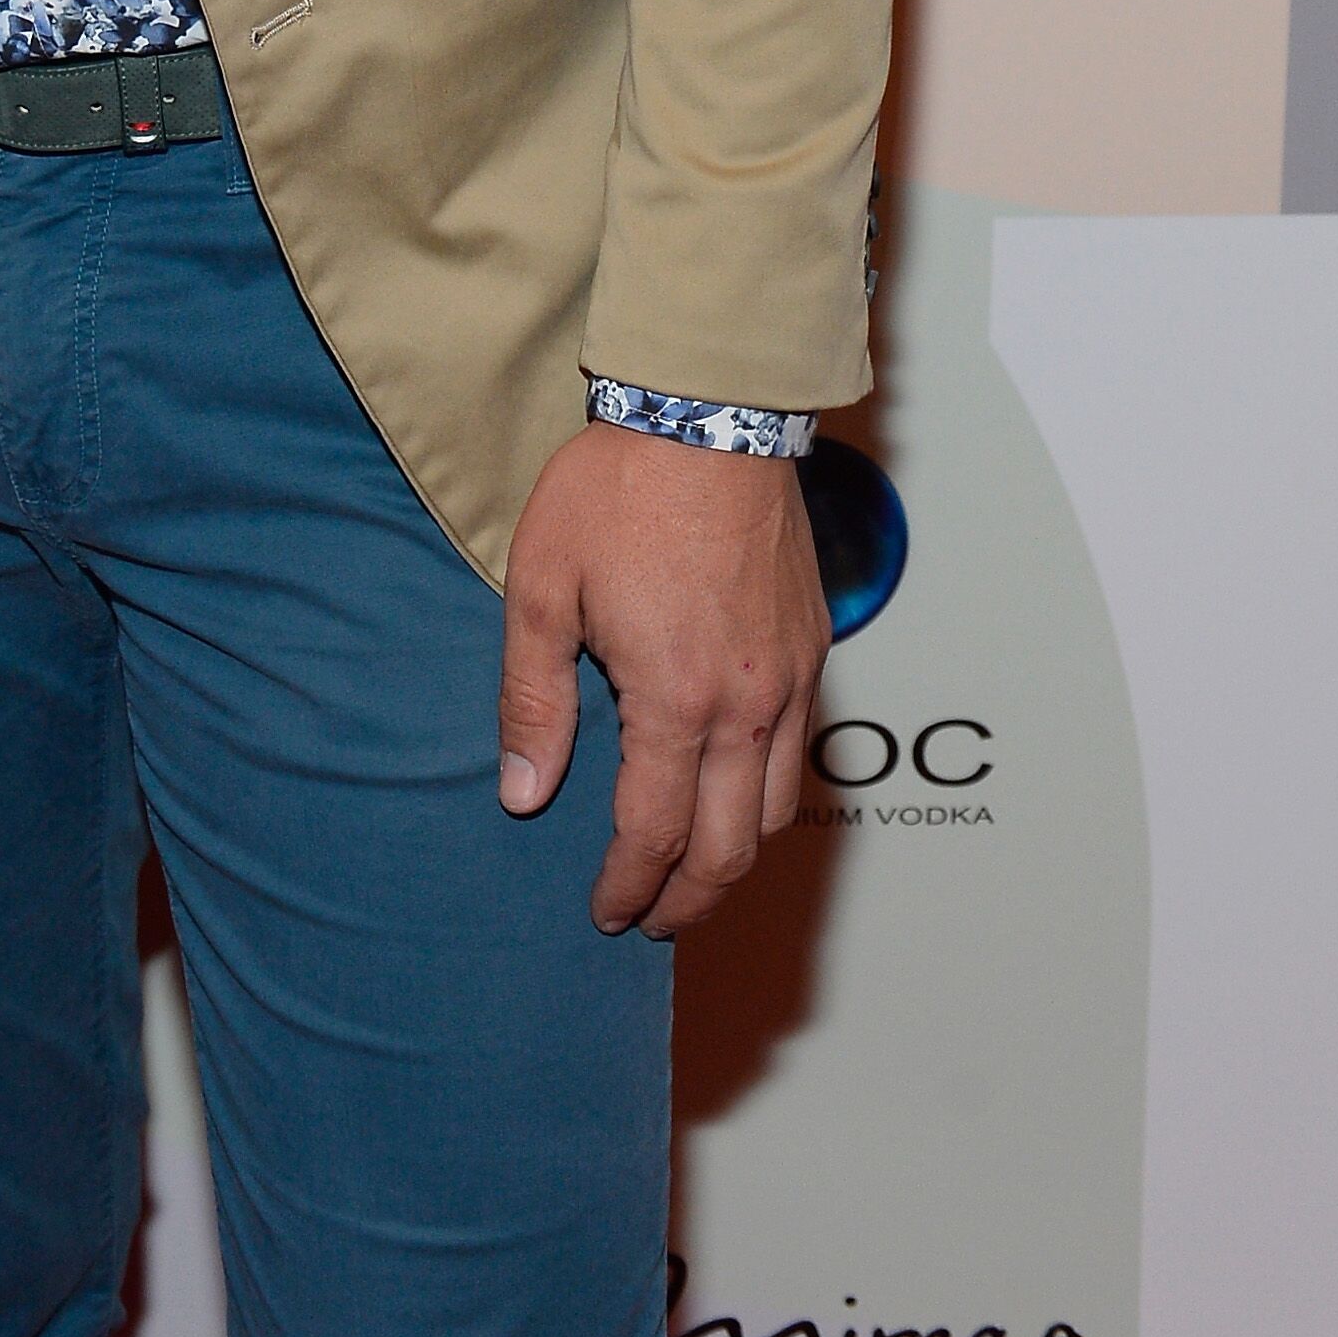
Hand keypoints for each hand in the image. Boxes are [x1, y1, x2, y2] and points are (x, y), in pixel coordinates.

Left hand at [496, 422, 826, 937]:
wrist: (707, 414)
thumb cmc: (615, 493)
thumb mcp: (540, 589)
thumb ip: (533, 699)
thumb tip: (524, 794)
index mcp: (676, 699)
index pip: (654, 832)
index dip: (629, 886)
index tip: (605, 914)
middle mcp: (747, 704)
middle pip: (731, 847)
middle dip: (689, 899)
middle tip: (651, 922)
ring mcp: (790, 678)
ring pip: (777, 810)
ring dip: (735, 859)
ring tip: (693, 877)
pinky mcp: (812, 648)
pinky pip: (800, 753)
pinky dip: (769, 799)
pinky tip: (734, 795)